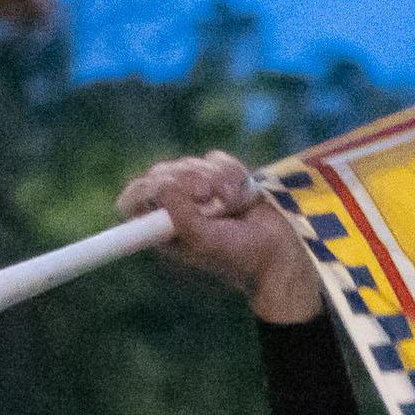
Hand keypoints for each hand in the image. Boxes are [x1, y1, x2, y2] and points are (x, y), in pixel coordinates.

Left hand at [122, 153, 322, 324]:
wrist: (281, 250)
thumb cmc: (239, 256)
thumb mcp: (204, 241)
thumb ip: (181, 216)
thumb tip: (162, 187)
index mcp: (161, 229)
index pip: (133, 199)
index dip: (145, 190)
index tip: (163, 189)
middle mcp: (174, 208)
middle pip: (161, 173)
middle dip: (188, 181)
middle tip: (208, 197)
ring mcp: (197, 190)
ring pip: (191, 163)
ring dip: (215, 180)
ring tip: (233, 205)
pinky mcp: (221, 176)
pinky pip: (215, 158)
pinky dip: (232, 173)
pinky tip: (242, 195)